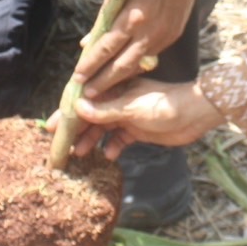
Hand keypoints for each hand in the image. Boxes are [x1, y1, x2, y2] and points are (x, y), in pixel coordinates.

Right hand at [55, 78, 224, 159]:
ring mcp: (128, 115)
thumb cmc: (164, 104)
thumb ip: (105, 111)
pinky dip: (113, 147)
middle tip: (60, 147)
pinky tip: (108, 156)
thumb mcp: (132, 108)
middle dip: (76, 131)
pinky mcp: (138, 130)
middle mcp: (118, 101)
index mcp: (115, 89)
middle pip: (91, 117)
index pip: (86, 100)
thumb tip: (78, 109)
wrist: (195, 114)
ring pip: (103, 129)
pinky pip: (120, 139)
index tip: (51, 126)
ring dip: (92, 140)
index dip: (67, 113)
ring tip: (80, 154)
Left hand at [76, 0, 205, 96]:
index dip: (91, 64)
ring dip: (118, 79)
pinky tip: (123, 73)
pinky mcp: (172, 37)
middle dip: (103, 82)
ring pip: (137, 65)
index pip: (106, 47)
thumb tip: (89, 42)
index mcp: (133, 14)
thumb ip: (104, 17)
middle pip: (122, 65)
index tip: (77, 78)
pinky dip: (135, 66)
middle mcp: (149, 30)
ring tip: (101, 90)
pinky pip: (150, 56)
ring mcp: (163, 36)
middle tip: (86, 95)